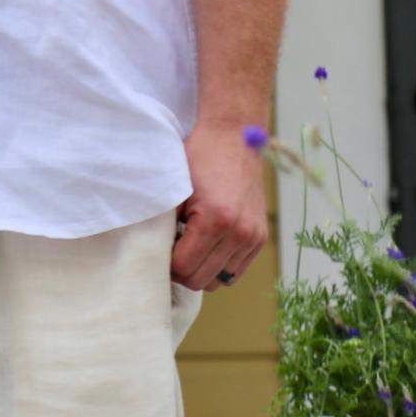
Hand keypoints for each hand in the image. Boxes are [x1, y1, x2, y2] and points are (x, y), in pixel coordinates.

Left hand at [173, 120, 268, 290]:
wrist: (234, 136)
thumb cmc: (199, 157)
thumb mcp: (175, 187)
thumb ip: (166, 223)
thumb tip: (155, 252)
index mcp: (216, 220)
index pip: (183, 267)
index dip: (165, 261)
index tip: (158, 246)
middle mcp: (240, 234)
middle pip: (201, 280)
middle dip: (181, 270)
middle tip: (169, 249)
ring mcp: (254, 237)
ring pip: (219, 280)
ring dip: (200, 270)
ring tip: (188, 247)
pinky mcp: (260, 237)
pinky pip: (235, 270)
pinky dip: (218, 265)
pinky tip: (205, 247)